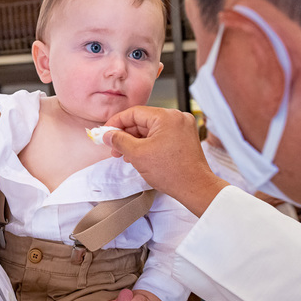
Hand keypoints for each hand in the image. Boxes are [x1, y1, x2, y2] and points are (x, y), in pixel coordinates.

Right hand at [102, 106, 227, 216]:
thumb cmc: (173, 172)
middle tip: (113, 148)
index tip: (105, 132)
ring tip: (125, 155)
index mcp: (166, 116)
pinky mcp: (184, 138)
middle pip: (142, 121)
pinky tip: (138, 155)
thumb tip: (108, 135)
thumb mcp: (138, 154)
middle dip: (126, 135)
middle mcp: (177, 117)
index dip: (116, 123)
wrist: (195, 188)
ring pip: (151, 129)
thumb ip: (119, 141)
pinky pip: (160, 136)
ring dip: (136, 141)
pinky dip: (148, 144)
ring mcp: (182, 127)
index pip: (134, 113)